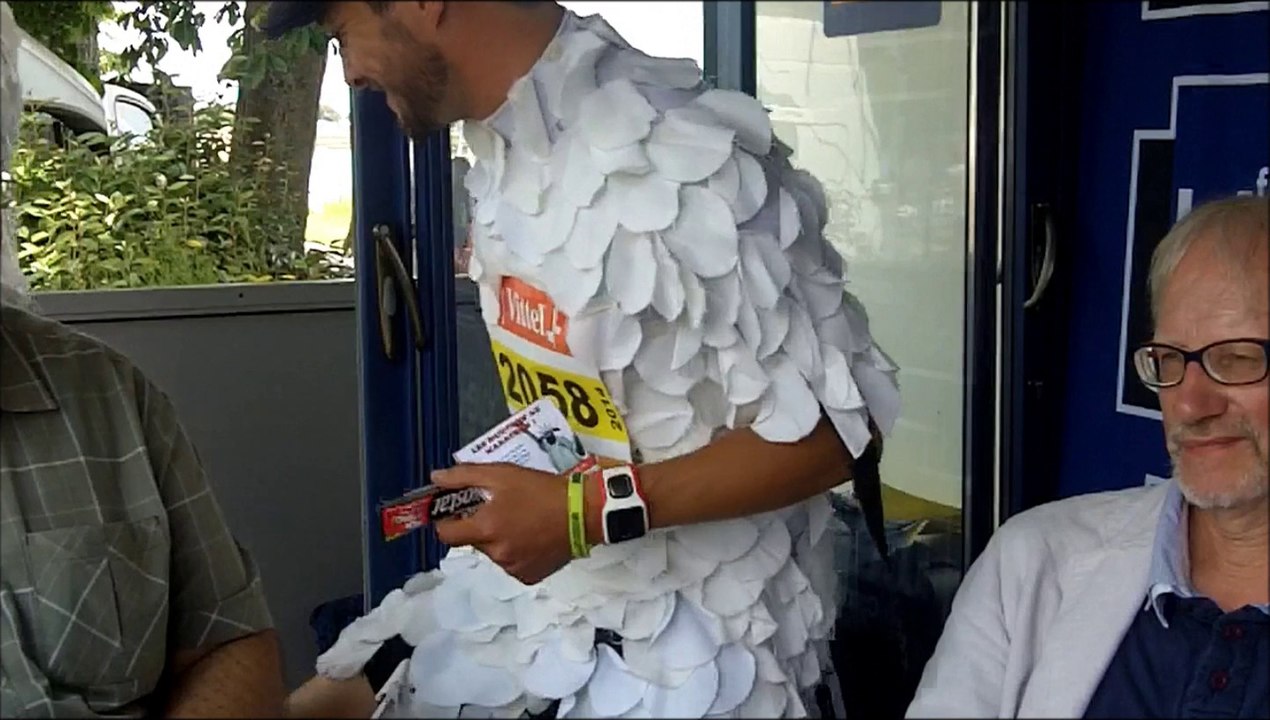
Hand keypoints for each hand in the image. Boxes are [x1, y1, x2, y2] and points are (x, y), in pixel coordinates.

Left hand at [431, 463, 571, 584]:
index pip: (446, 534)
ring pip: (494, 553)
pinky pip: (513, 564)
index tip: (454, 512)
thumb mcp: (502, 474)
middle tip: (500, 509)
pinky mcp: (530, 576)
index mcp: (486, 529)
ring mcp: (514, 568)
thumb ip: (465, 476)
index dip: (445, 522)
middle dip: (480, 526)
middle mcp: (496, 553)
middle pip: (473, 541)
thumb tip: (435, 479)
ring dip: (499, 539)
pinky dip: (517, 552)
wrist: (584, 512)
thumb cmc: (542, 490)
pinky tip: (532, 537)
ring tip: (521, 521)